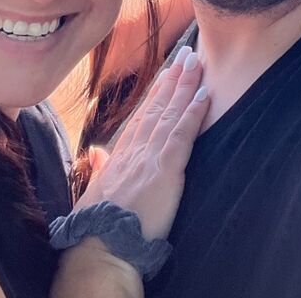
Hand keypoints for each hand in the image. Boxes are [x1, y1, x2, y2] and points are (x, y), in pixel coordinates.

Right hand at [75, 46, 208, 239]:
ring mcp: (150, 156)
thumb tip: (96, 153)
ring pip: (171, 113)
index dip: (156, 93)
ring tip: (196, 63)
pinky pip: (182, 134)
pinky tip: (204, 94)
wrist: (100, 247)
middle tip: (187, 54)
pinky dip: (194, 113)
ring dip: (185, 86)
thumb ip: (100, 169)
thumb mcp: (95, 192)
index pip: (143, 116)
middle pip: (158, 106)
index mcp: (121, 155)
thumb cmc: (95, 226)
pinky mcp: (165, 169)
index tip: (166, 72)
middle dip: (173, 79)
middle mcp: (135, 149)